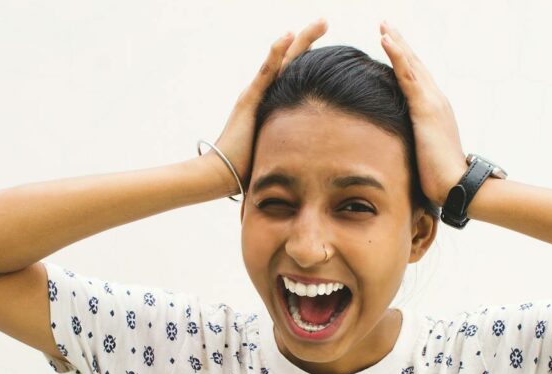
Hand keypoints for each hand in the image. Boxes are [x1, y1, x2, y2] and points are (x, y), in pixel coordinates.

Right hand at [203, 18, 328, 196]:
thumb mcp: (279, 150)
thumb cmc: (249, 168)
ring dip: (300, 39)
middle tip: (325, 20)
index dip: (310, 57)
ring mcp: (255, 93)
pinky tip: (289, 35)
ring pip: (282, 60)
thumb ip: (294, 144)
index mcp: (271, 102)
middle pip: (291, 60)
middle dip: (308, 39)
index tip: (329, 45)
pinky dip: (277, 52)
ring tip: (320, 22)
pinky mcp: (249, 100)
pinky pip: (266, 73)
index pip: (294, 74)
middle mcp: (263, 92)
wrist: (222, 174)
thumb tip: (317, 155)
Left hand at [379, 21, 467, 207]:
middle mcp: (436, 100)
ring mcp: (432, 102)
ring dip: (397, 42)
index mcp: (434, 110)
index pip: (416, 79)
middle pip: (415, 65)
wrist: (456, 185)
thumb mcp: (422, 155)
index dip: (404, 60)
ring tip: (384, 25)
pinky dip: (397, 56)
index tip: (391, 43)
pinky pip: (408, 77)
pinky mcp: (425, 109)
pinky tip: (386, 41)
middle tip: (386, 24)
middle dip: (400, 43)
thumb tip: (397, 147)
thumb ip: (413, 144)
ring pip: (412, 65)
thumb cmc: (439, 178)